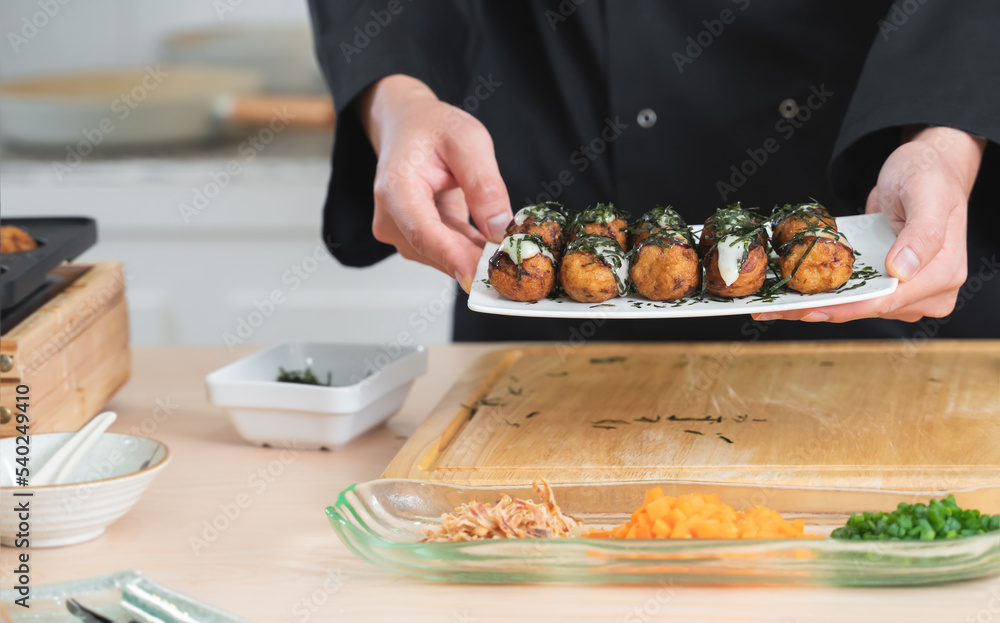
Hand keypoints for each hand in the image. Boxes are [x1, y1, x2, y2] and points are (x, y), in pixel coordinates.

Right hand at [357, 74, 511, 292]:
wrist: (408, 127)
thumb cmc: (432, 128)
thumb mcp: (468, 141)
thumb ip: (484, 184)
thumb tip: (499, 228)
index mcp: (395, 188)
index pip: (422, 231)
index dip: (450, 256)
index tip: (476, 276)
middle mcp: (390, 218)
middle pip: (435, 250)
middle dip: (475, 258)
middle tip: (514, 262)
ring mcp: (401, 232)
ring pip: (444, 256)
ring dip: (476, 254)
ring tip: (509, 246)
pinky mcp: (416, 239)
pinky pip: (448, 252)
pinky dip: (473, 250)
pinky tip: (495, 245)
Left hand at [754, 126, 985, 322]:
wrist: (928, 168)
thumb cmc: (930, 175)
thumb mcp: (927, 194)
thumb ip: (922, 232)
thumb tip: (902, 271)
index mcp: (943, 274)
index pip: (888, 300)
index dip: (846, 308)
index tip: (807, 310)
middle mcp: (929, 292)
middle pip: (868, 308)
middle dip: (821, 310)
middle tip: (773, 310)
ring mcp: (908, 292)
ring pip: (858, 306)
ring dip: (818, 306)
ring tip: (775, 305)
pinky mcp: (888, 285)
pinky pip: (855, 294)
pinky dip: (826, 295)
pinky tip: (793, 296)